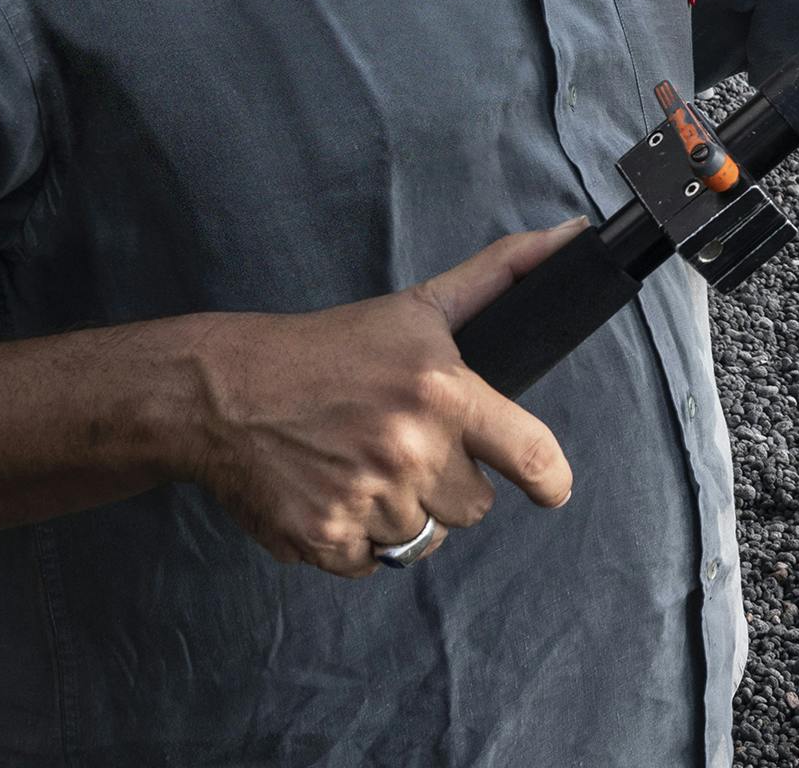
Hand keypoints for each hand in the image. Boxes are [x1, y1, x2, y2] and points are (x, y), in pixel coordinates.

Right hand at [174, 223, 585, 576]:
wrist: (225, 391)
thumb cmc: (332, 347)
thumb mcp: (421, 306)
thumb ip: (503, 274)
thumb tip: (573, 236)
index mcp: (443, 394)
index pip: (530, 453)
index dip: (553, 479)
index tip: (556, 488)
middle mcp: (409, 451)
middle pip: (475, 506)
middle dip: (453, 483)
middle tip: (411, 449)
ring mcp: (365, 501)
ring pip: (424, 538)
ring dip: (404, 513)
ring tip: (368, 467)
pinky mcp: (322, 539)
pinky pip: (372, 563)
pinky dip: (359, 540)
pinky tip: (337, 493)